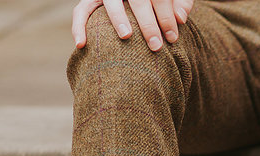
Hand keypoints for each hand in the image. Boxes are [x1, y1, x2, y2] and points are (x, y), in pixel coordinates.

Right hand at [72, 0, 194, 50]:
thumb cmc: (164, 0)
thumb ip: (180, 4)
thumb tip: (180, 19)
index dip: (166, 16)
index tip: (172, 37)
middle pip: (137, 0)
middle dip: (147, 23)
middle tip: (156, 45)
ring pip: (110, 2)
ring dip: (118, 18)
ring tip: (127, 36)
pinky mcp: (92, 0)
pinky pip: (81, 10)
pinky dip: (79, 26)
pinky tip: (82, 44)